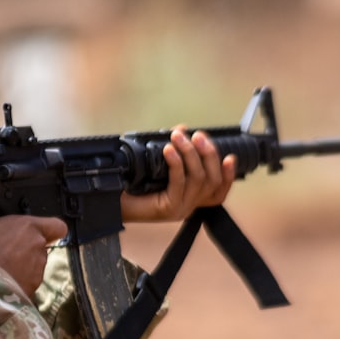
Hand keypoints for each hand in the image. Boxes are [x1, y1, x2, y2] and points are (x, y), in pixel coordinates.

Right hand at [0, 215, 66, 294]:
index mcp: (28, 226)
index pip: (57, 226)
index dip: (52, 230)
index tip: (43, 233)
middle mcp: (38, 245)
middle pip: (41, 245)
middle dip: (28, 249)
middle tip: (8, 253)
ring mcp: (38, 266)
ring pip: (36, 263)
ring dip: (24, 265)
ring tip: (1, 268)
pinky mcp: (35, 285)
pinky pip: (30, 279)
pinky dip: (20, 279)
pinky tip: (4, 280)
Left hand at [120, 127, 236, 221]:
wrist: (109, 201)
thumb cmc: (131, 183)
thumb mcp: (157, 163)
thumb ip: (173, 149)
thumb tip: (183, 129)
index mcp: (190, 198)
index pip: (219, 191)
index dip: (228, 175)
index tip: (230, 156)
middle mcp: (188, 206)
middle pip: (212, 181)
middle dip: (208, 154)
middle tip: (197, 135)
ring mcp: (179, 209)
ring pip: (198, 179)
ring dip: (190, 154)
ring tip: (178, 137)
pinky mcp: (167, 209)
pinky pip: (179, 183)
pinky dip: (176, 163)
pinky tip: (168, 150)